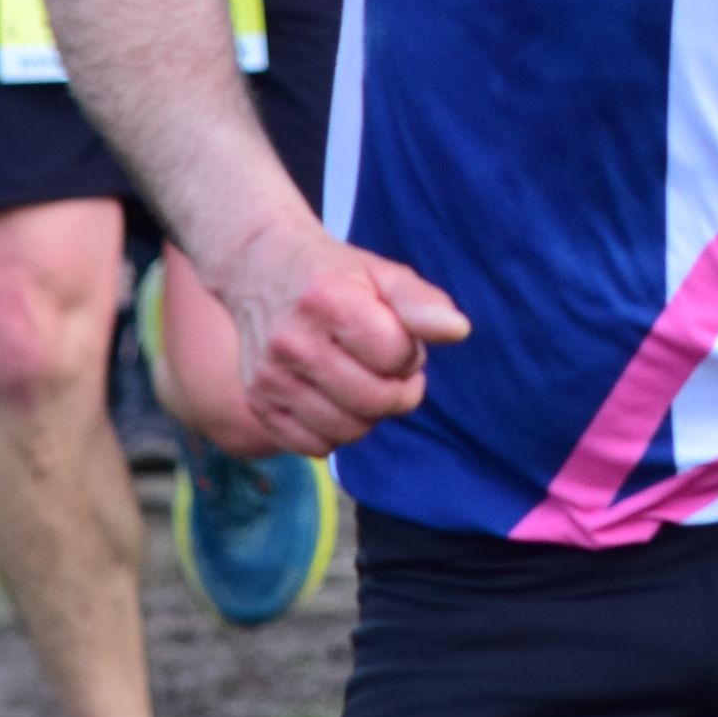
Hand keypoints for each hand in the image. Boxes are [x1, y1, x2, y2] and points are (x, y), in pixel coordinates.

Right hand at [207, 216, 471, 455]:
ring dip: (369, 415)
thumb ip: (422, 303)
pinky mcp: (258, 403)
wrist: (261, 269)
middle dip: (398, 390)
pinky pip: (314, 447)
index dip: (409, 352)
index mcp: (327, 300)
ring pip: (347, 430)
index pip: (395, 356)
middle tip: (390, 369)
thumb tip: (459, 331)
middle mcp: (292, 341)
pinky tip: (335, 400)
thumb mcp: (382, 274)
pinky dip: (335, 432)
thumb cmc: (335, 275)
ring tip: (363, 382)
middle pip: (373, 401)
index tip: (396, 337)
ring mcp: (269, 377)